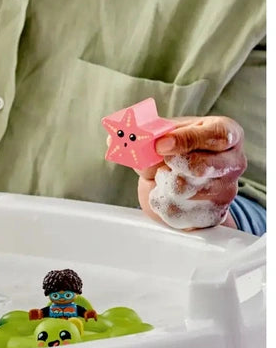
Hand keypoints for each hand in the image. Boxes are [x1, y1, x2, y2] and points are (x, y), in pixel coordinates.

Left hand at [136, 115, 244, 229]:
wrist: (182, 179)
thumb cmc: (176, 150)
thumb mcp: (165, 134)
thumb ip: (145, 133)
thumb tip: (115, 140)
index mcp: (227, 134)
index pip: (218, 135)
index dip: (186, 140)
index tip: (160, 145)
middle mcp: (233, 162)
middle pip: (202, 166)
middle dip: (170, 164)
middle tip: (160, 161)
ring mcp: (226, 190)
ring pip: (185, 190)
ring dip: (162, 182)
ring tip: (163, 175)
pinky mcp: (213, 214)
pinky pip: (178, 212)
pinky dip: (160, 201)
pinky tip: (164, 192)